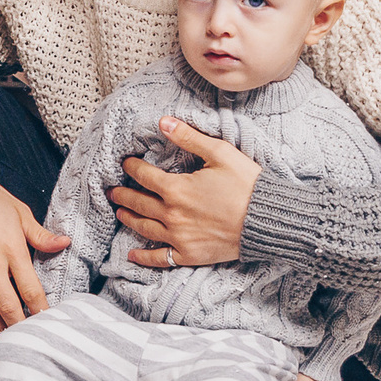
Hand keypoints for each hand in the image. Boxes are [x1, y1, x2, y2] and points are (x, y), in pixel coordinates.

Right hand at [0, 175, 69, 334]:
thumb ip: (41, 235)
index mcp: (11, 248)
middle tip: (28, 334)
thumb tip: (64, 244)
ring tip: (8, 333)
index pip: (30, 289)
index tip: (47, 319)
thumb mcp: (20, 213)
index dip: (40, 309)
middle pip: (8, 305)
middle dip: (20, 324)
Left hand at [108, 118, 262, 267]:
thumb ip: (189, 137)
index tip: (125, 163)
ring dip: (129, 219)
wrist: (268, 220)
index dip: (132, 167)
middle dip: (123, 194)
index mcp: (177, 189)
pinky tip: (132, 255)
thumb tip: (163, 122)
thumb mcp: (220, 153)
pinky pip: (160, 258)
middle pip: (139, 203)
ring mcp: (179, 238)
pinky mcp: (189, 255)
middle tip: (112, 191)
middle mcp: (172, 215)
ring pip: (145, 228)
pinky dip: (144, 257)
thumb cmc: (248, 184)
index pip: (144, 176)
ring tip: (120, 212)